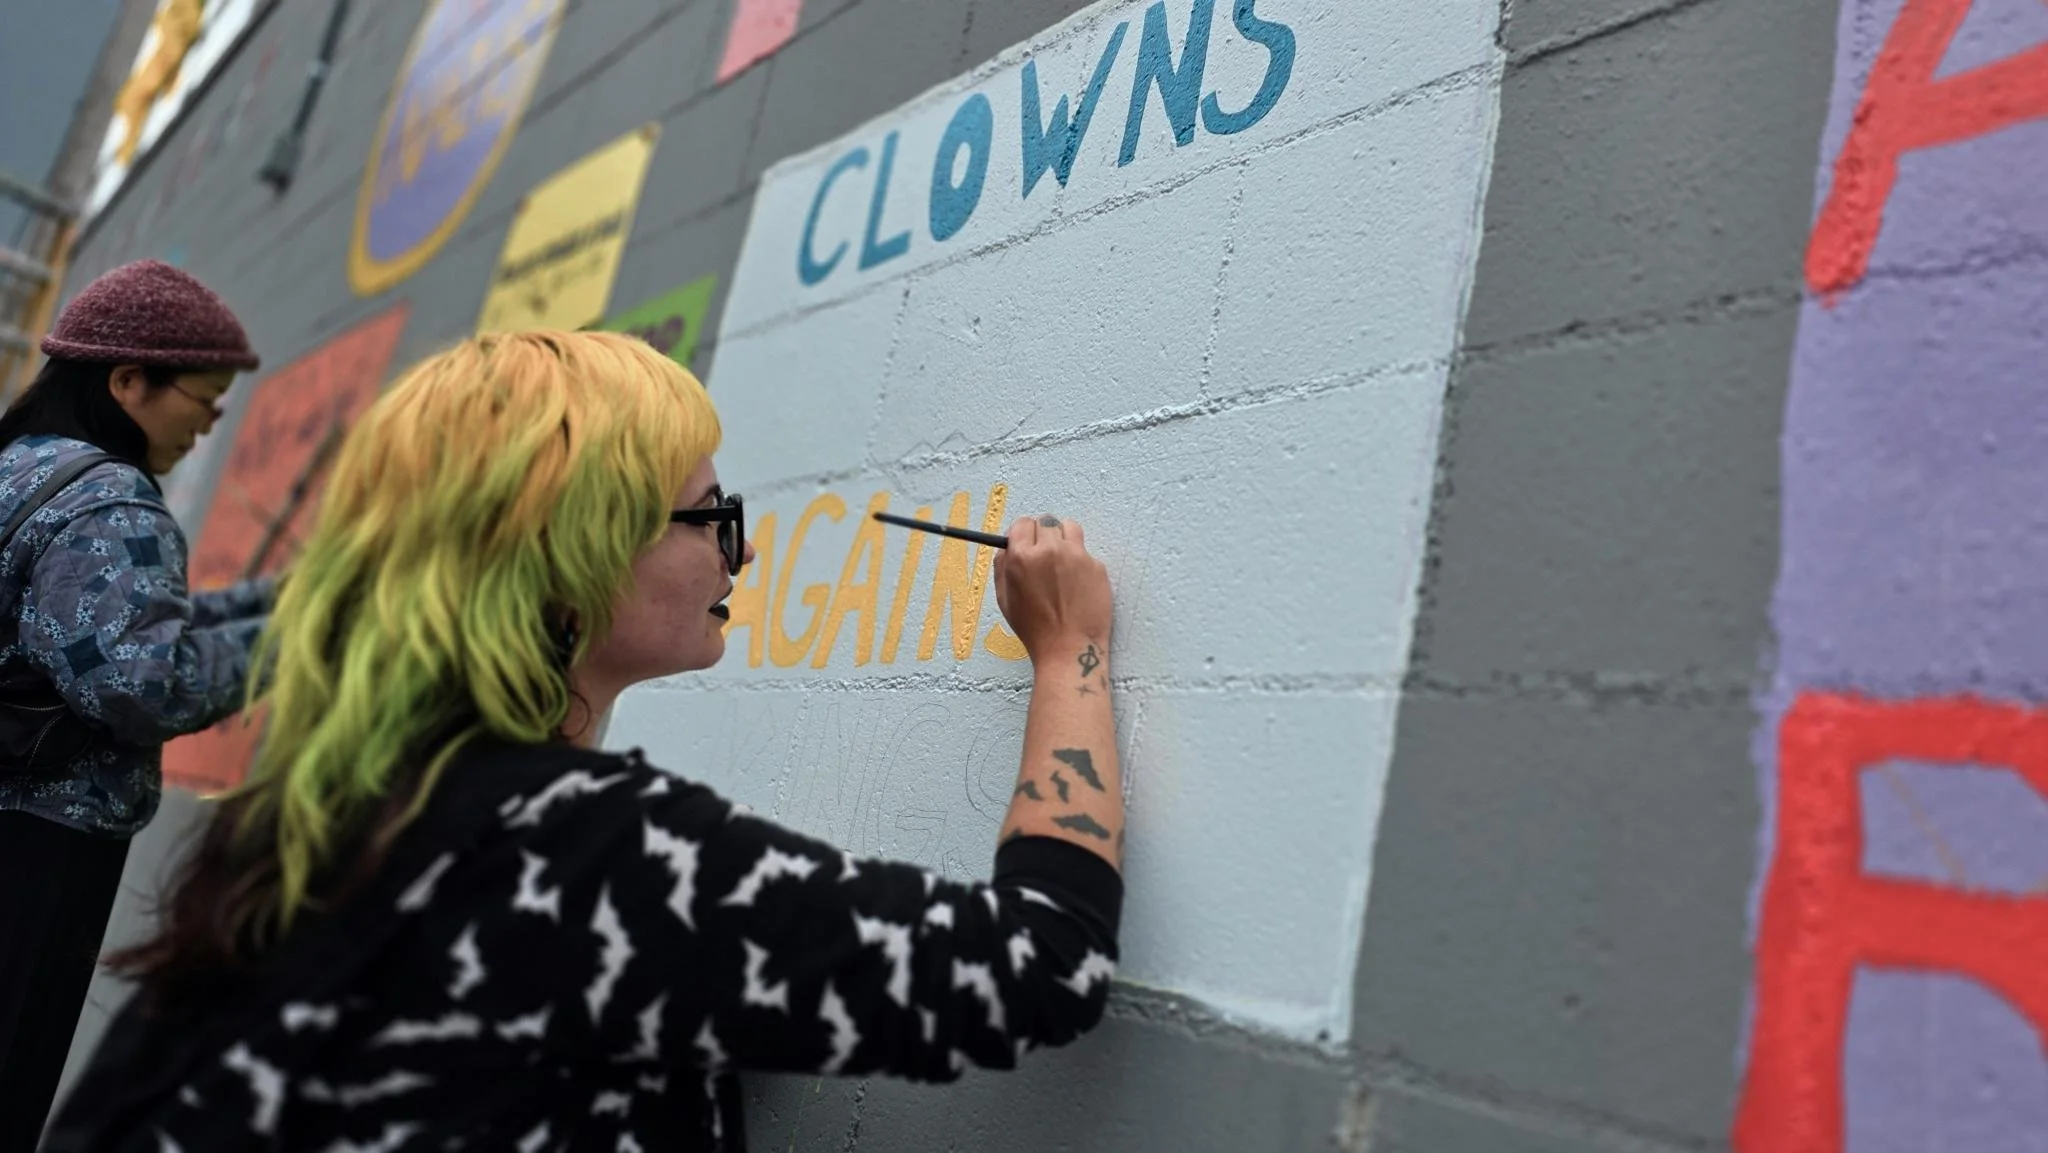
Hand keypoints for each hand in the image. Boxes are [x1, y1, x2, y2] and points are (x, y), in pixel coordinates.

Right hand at [994, 515, 1111, 662]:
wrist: (1069, 649)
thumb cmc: (1035, 629)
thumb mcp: (1005, 599)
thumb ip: (1002, 566)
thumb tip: (1007, 546)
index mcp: (1022, 557)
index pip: (1022, 523)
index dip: (1023, 533)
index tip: (1026, 542)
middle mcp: (1050, 550)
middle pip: (1046, 523)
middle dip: (1043, 536)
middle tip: (1044, 557)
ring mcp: (1077, 556)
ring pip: (1070, 528)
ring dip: (1064, 538)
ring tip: (1063, 562)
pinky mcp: (1097, 566)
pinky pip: (1086, 552)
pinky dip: (1080, 562)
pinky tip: (1077, 584)